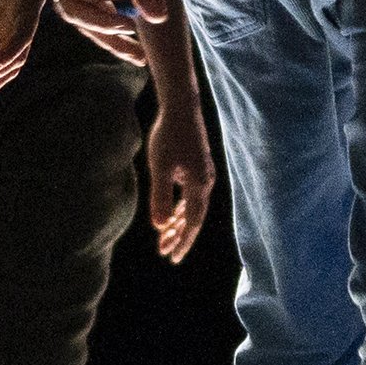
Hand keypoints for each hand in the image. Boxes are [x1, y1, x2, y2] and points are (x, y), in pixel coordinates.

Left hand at [142, 77, 215, 263]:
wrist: (181, 106)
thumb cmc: (168, 135)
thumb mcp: (160, 166)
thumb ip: (160, 196)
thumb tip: (159, 227)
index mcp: (199, 184)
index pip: (191, 222)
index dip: (182, 241)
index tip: (172, 257)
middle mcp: (206, 182)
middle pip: (194, 217)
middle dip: (179, 236)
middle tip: (165, 252)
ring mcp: (203, 173)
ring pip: (192, 206)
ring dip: (179, 222)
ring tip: (165, 238)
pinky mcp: (197, 166)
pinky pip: (191, 195)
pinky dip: (181, 207)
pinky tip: (170, 213)